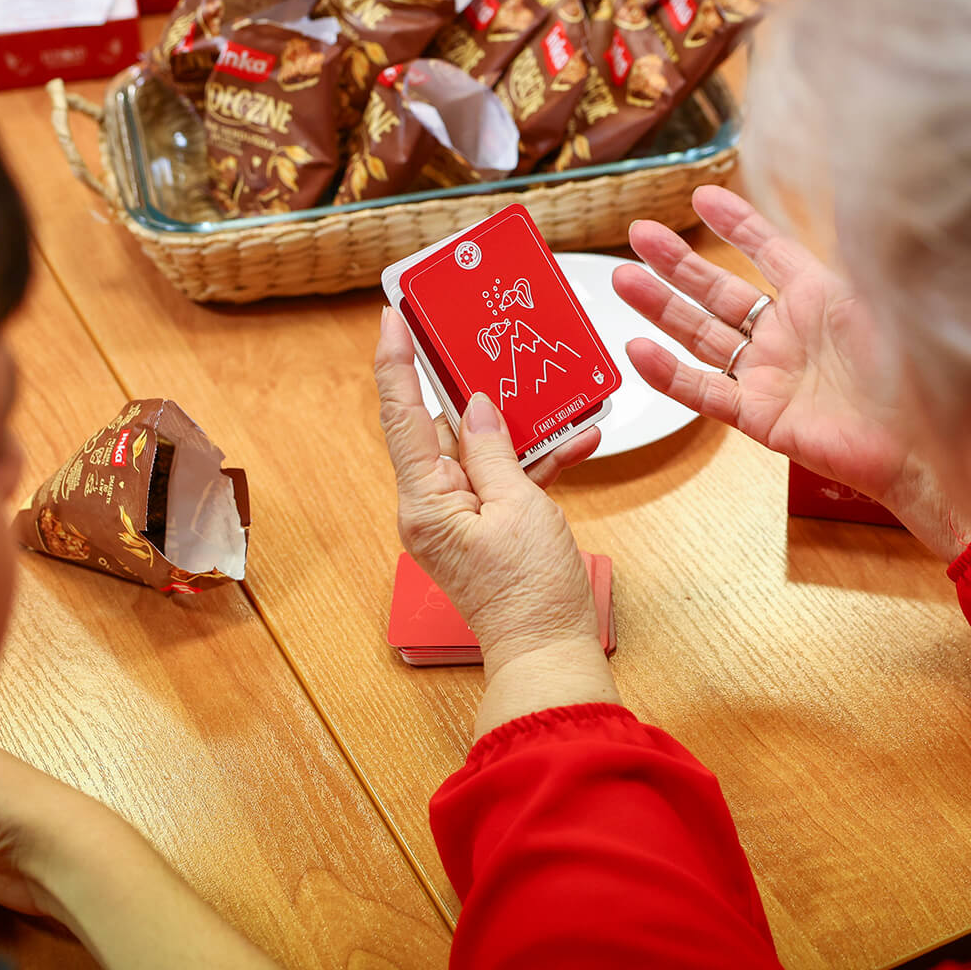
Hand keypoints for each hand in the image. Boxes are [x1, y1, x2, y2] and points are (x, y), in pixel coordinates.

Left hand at [373, 307, 602, 671]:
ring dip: (520, 428)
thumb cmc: (530, 592)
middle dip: (474, 391)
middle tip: (492, 346)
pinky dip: (536, 461)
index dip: (394, 364)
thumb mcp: (519, 507)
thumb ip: (494, 451)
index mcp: (424, 501)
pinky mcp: (485, 528)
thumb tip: (476, 408)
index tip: (392, 317)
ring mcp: (457, 519)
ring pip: (481, 451)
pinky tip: (577, 439)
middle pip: (442, 430)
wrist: (548, 652)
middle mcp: (431, 507)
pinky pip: (504, 480)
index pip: (401, 417)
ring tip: (555, 396)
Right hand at [612, 184, 909, 501]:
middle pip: (720, 291)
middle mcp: (790, 334)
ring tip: (623, 279)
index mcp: (822, 299)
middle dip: (678, 263)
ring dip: (662, 308)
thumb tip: (857, 199)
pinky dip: (671, 373)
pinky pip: (706, 391)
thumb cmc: (920, 373)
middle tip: (639, 234)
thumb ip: (858, 255)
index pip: (770, 251)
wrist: (925, 445)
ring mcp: (771, 375)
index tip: (701, 198)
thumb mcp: (886, 299)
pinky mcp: (761, 416)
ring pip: (703, 335)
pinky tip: (639, 349)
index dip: (737, 224)